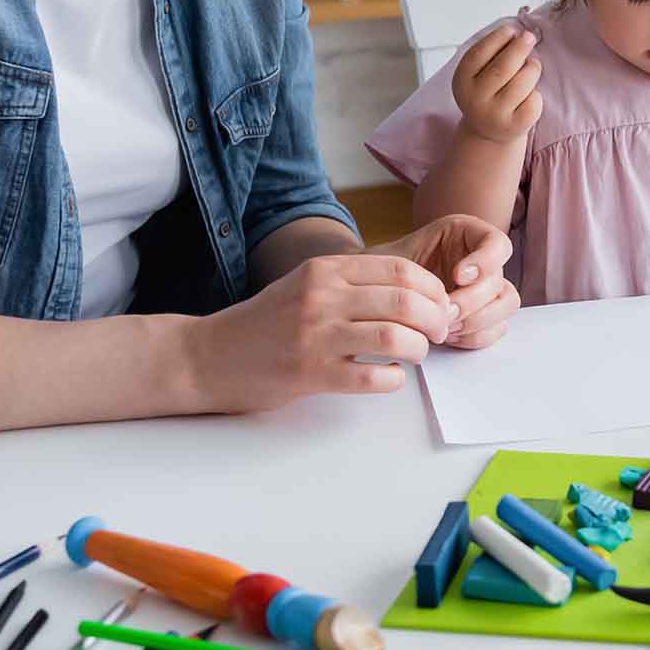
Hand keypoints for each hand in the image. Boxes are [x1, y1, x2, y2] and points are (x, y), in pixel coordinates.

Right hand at [188, 253, 456, 408]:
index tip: (440, 306)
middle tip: (439, 333)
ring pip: (394, 338)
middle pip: (405, 301)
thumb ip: (353, 282)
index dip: (433, 289)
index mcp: (326, 270)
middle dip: (435, 319)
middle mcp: (322, 297)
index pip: (401, 270)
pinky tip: (391, 378)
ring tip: (416, 355)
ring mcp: (314, 335)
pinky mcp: (309, 373)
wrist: (210, 356)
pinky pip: (371, 378)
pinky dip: (394, 380)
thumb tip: (415, 290)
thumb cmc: (266, 322)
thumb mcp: (307, 284)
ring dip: (419, 349)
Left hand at [374, 214, 518, 348]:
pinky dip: (475, 336)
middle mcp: (483, 262)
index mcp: (468, 235)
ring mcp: (487, 290)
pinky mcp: (485, 316)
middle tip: (444, 312)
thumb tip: (421, 286)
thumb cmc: (388, 271)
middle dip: (471, 301)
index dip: (485, 261)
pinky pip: (497, 328)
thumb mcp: (393, 257)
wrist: (383, 293)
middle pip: (499, 280)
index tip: (458, 275)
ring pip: (507, 305)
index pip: (497, 244)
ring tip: (445, 326)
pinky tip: (450, 335)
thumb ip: (405, 265)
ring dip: (476, 320)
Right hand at [451, 25, 542, 142]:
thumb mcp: (478, 73)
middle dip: (519, 48)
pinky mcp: (515, 126)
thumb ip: (491, 54)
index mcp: (462, 81)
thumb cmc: (487, 92)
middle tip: (529, 37)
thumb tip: (518, 35)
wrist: (488, 130)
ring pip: (522, 82)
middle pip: (503, 67)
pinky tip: (529, 94)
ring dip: (532, 67)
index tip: (511, 30)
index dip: (497, 38)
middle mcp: (475, 99)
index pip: (478, 54)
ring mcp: (495, 115)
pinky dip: (536, 92)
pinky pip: (534, 100)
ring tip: (532, 64)